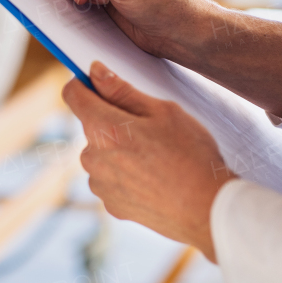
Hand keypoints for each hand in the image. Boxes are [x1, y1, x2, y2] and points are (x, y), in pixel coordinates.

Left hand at [64, 61, 234, 261]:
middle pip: (91, 125)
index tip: (101, 84)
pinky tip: (153, 179)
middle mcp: (93, 158)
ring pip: (101, 153)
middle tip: (150, 128)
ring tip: (155, 157)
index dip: (85, 84)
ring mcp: (100, 184)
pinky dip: (125, 174)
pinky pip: (110, 178)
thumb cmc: (191, 157)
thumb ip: (122, 91)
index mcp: (104, 129)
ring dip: (118, 149)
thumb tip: (94, 71)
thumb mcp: (163, 112)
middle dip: (112, 120)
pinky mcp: (111, 205)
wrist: (208, 210)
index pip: (73, 95)